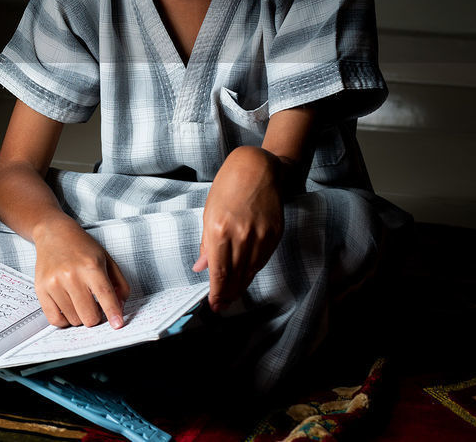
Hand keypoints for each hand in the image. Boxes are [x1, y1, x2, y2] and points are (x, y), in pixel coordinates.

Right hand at [33, 216, 130, 328]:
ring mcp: (54, 283)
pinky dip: (64, 320)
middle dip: (96, 317)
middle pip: (89, 316)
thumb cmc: (80, 246)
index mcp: (90, 266)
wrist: (53, 233)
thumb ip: (119, 284)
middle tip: (95, 307)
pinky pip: (54, 319)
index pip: (105, 296)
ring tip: (79, 302)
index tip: (117, 324)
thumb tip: (119, 307)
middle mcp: (71, 275)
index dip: (113, 313)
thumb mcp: (106, 259)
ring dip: (80, 316)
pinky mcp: (41, 289)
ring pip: (73, 320)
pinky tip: (68, 309)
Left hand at [194, 145, 284, 310]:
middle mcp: (241, 236)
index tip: (213, 304)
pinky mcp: (274, 234)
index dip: (216, 291)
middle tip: (221, 306)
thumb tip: (201, 266)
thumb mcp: (209, 212)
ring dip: (240, 286)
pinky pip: (262, 260)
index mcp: (219, 230)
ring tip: (232, 296)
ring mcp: (260, 236)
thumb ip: (207, 243)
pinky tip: (246, 278)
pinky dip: (253, 271)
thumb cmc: (227, 187)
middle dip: (227, 294)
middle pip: (235, 275)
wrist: (257, 168)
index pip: (218, 271)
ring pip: (250, 271)